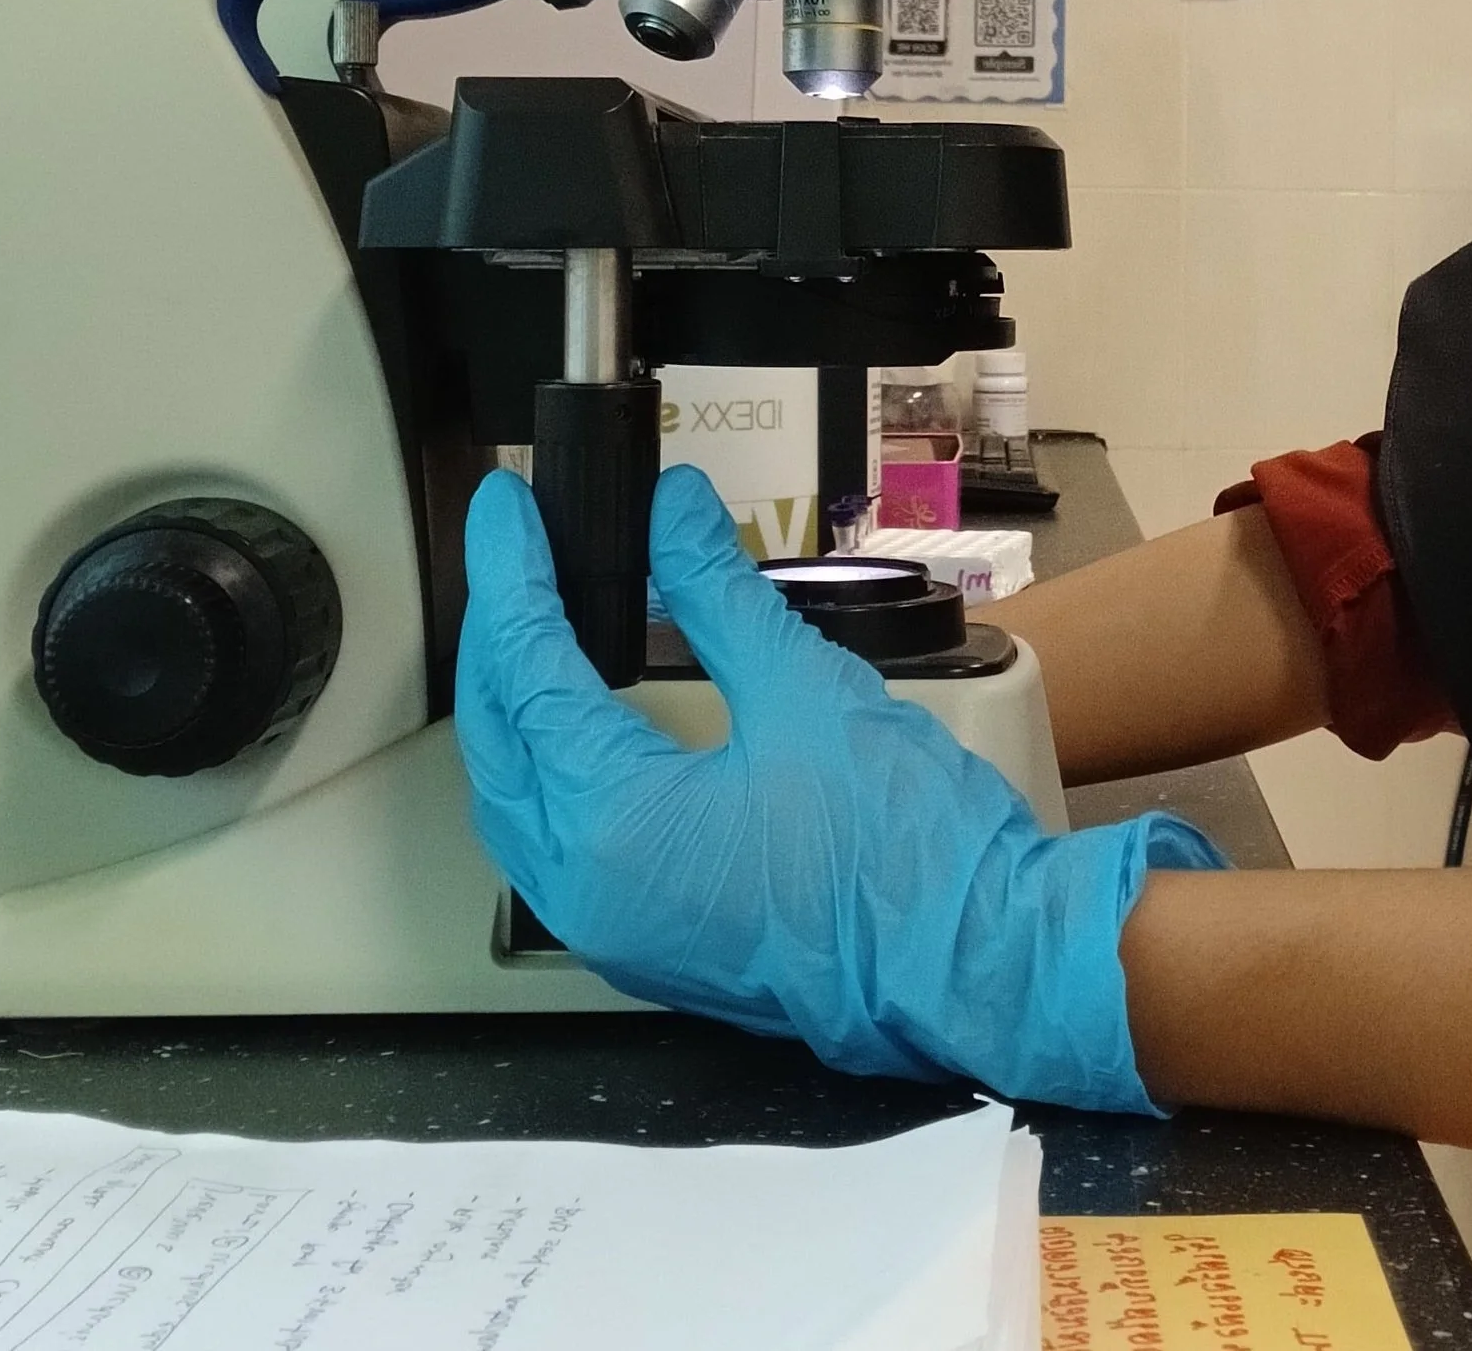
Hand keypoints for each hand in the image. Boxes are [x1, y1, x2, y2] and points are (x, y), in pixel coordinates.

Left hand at [456, 464, 1225, 1110]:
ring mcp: (614, 932)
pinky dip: (555, 770)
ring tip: (537, 620)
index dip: (511, 574)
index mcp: (613, 824)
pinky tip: (586, 720)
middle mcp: (586, 891)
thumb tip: (674, 512)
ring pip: (518, 802)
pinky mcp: (652, 947)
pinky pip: (559, 848)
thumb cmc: (902, 846)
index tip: (507, 504)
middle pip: (499, 740)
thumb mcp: (806, 689)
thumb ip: (720, 595)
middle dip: (497, 637)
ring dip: (517, 709)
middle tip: (516, 549)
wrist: (974, 968)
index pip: (528, 673)